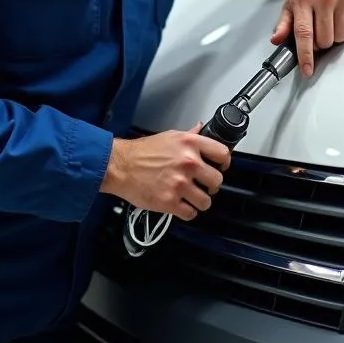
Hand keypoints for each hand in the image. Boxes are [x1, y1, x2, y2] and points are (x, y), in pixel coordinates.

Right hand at [100, 124, 230, 221]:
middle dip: (212, 186)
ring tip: (192, 198)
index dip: (224, 163)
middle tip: (204, 186)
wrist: (120, 166)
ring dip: (200, 202)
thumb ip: (190, 135)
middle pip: (217, 180)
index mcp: (190, 144)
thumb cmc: (141, 152)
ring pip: (206, 201)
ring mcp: (180, 183)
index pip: (223, 154)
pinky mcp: (170, 202)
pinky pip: (191, 214)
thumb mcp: (170, 136)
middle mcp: (188, 163)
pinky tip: (182, 206)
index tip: (221, 167)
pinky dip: (188, 212)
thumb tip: (201, 128)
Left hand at [271, 0, 343, 76]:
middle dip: (320, 43)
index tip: (307, 70)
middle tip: (317, 31)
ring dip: (334, 36)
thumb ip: (283, 24)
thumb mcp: (290, 3)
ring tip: (329, 22)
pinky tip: (341, 16)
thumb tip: (276, 40)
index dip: (305, 55)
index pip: (304, 33)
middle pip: (325, 40)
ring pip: (341, 37)